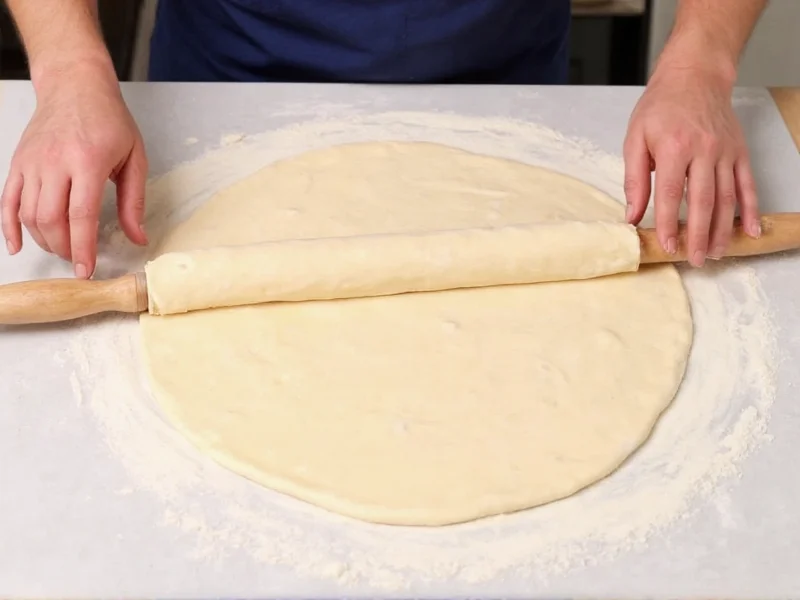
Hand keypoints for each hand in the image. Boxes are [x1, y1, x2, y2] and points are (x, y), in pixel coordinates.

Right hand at [1, 61, 147, 277]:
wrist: (75, 84)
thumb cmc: (109, 119)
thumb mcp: (134, 157)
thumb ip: (134, 201)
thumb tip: (138, 238)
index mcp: (86, 161)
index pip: (80, 215)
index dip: (83, 247)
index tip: (87, 270)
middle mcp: (54, 162)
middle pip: (49, 219)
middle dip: (64, 248)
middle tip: (78, 260)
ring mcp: (31, 163)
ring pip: (28, 214)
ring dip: (44, 240)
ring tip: (63, 249)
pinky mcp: (18, 163)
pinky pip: (7, 200)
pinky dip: (8, 227)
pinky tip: (17, 246)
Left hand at [623, 66, 759, 266]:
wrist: (694, 76)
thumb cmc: (660, 107)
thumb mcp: (635, 138)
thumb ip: (634, 178)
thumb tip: (631, 215)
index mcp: (674, 148)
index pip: (670, 194)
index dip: (668, 223)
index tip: (667, 246)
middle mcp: (704, 151)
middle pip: (703, 201)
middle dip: (699, 235)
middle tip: (695, 260)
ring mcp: (725, 152)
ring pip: (727, 197)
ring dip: (723, 229)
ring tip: (715, 254)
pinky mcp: (739, 152)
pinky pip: (747, 185)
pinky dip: (750, 210)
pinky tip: (750, 231)